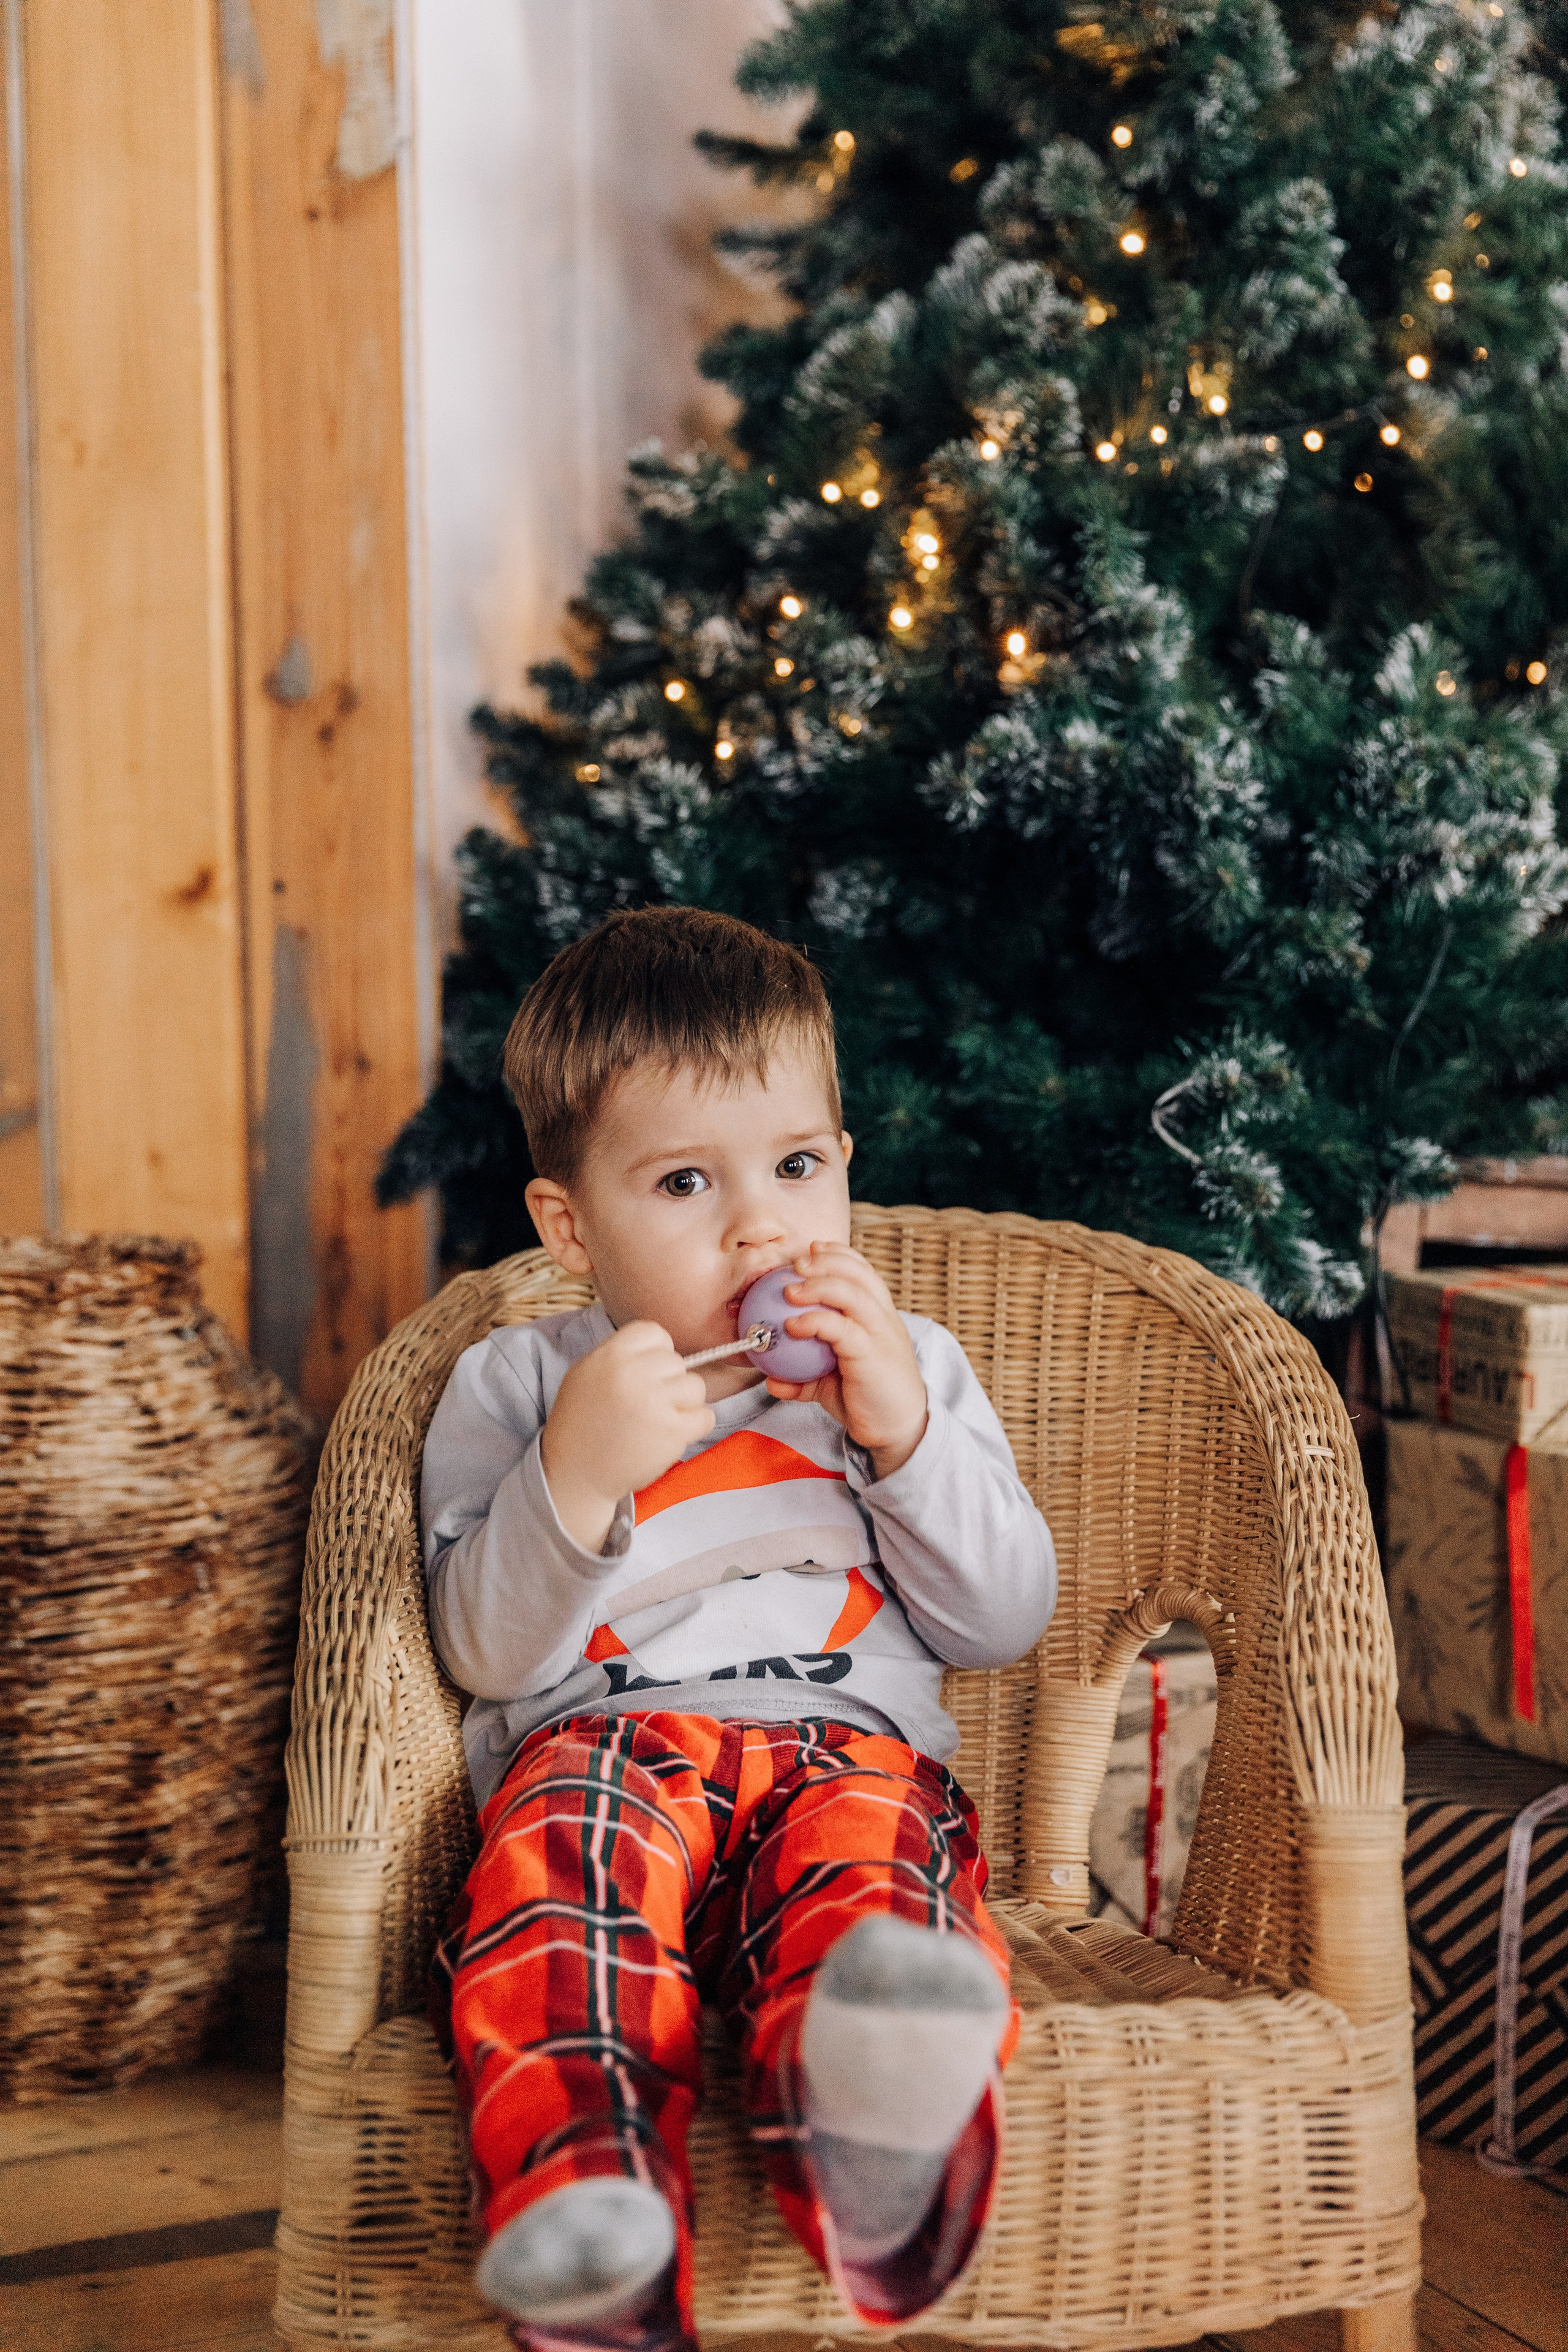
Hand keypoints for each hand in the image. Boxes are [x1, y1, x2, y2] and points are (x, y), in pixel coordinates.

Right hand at [541, 1321, 713, 1551]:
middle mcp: (632, 1374)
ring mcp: (654, 1403)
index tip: (646, 1375)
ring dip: (684, 1403)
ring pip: (696, 1386)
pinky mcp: (672, 1432)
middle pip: (677, 1361)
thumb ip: (620, 1355)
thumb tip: (660, 1348)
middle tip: (648, 1404)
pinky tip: (670, 1435)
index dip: (655, 1353)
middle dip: (668, 1382)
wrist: (575, 1475)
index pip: (654, 1332)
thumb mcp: (586, 1374)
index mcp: (609, 1356)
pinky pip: (705, 1416)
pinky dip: (694, 1426)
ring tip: (660, 1419)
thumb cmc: (581, 1424)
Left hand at [764, 1242, 927, 1477]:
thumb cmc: (866, 1400)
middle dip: (827, 1261)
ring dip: (819, 1285)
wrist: (897, 1430)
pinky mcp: (873, 1354)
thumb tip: (770, 1379)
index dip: (838, 1255)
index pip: (862, 1271)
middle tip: (796, 1263)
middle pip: (859, 1274)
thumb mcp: (830, 1385)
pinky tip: (793, 1325)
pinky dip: (816, 1321)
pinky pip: (842, 1329)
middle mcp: (882, 1318)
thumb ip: (802, 1378)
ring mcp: (880, 1334)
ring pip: (853, 1294)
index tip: (812, 1249)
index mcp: (877, 1315)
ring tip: (789, 1290)